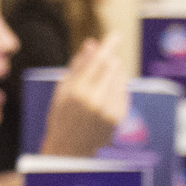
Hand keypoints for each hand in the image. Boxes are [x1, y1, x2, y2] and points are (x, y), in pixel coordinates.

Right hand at [39, 38, 128, 158]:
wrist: (69, 150)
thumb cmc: (61, 117)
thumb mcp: (62, 89)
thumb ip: (77, 65)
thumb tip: (92, 43)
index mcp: (77, 91)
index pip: (98, 60)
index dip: (108, 46)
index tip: (115, 35)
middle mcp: (94, 100)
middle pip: (112, 67)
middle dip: (109, 61)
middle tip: (103, 63)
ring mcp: (108, 110)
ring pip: (120, 79)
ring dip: (114, 75)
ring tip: (100, 85)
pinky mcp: (117, 118)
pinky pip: (124, 93)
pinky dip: (117, 89)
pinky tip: (106, 97)